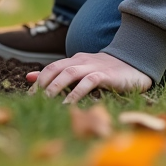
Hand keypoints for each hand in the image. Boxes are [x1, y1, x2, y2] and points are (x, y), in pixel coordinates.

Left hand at [27, 51, 152, 103]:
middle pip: (56, 68)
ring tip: (45, 101)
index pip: (51, 68)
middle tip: (32, 101)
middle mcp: (81, 60)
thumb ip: (59, 74)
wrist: (136, 63)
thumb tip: (30, 77)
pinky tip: (68, 105)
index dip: (39, 81)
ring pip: (69, 73)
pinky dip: (76, 93)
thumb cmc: (108, 71)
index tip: (28, 97)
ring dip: (55, 87)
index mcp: (75, 60)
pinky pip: (87, 82)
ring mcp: (93, 66)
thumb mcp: (82, 70)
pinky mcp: (105, 75)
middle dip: (42, 84)